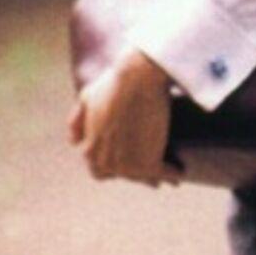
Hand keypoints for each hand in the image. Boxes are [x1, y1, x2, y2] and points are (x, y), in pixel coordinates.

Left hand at [67, 48, 184, 186]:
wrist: (138, 77)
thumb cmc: (114, 83)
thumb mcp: (87, 98)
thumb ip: (78, 122)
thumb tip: (74, 143)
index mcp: (89, 150)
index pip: (101, 171)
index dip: (115, 167)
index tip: (130, 160)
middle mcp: (105, 163)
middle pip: (124, 176)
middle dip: (137, 172)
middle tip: (152, 167)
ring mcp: (126, 166)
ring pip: (145, 177)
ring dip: (156, 175)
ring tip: (170, 172)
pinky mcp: (149, 163)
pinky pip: (164, 174)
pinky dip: (174, 173)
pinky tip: (181, 172)